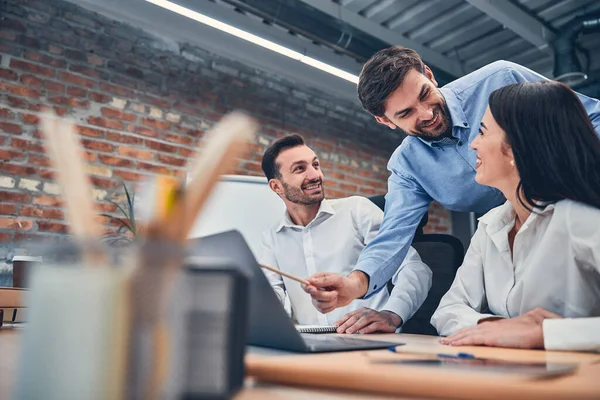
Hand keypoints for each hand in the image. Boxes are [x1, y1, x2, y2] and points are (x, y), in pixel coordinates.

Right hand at [302, 271, 368, 313]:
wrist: (352, 291)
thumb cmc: (345, 283)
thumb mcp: (337, 279)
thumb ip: (324, 280)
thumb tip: (312, 281)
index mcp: (317, 279)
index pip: (305, 284)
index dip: (307, 288)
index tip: (314, 290)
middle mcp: (316, 288)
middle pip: (313, 295)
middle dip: (326, 296)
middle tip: (335, 292)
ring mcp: (318, 298)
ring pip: (318, 304)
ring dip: (330, 302)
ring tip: (336, 296)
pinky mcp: (322, 306)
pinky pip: (322, 310)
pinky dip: (330, 307)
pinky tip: (334, 302)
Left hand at [335, 308, 401, 333]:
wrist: (390, 319)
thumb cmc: (374, 321)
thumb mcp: (364, 320)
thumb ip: (355, 323)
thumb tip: (342, 329)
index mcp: (362, 311)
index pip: (350, 315)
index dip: (342, 320)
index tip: (335, 326)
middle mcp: (368, 312)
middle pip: (355, 317)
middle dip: (346, 324)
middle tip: (340, 330)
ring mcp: (375, 316)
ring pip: (364, 320)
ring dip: (355, 326)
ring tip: (348, 332)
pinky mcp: (382, 322)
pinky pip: (374, 325)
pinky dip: (367, 329)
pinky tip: (362, 332)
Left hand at [440, 308, 562, 348]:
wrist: (540, 330)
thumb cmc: (534, 330)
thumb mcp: (519, 332)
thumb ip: (511, 335)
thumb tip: (509, 339)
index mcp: (497, 326)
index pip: (477, 329)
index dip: (465, 332)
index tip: (456, 336)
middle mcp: (491, 327)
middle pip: (468, 330)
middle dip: (456, 336)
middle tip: (444, 341)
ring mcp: (490, 331)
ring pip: (467, 334)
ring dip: (455, 339)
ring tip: (445, 343)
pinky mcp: (491, 338)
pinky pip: (471, 340)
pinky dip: (461, 342)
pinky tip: (454, 345)